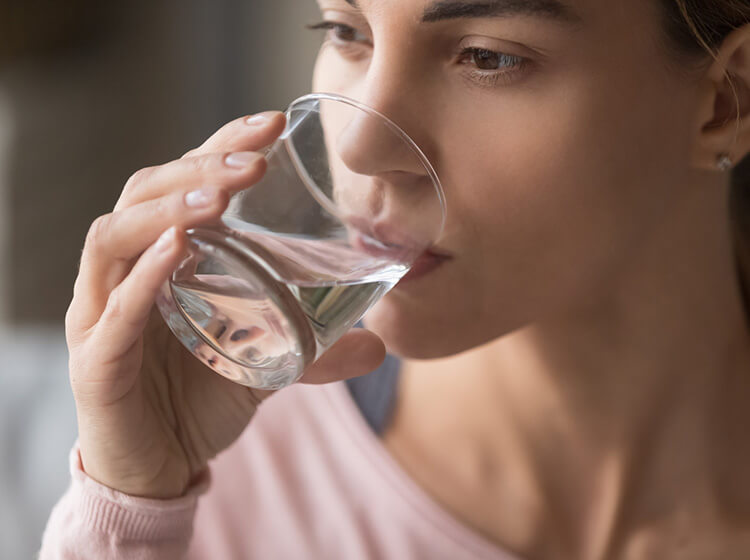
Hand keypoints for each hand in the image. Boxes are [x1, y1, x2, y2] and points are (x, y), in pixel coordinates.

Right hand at [65, 113, 385, 498]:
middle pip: (145, 194)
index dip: (221, 145)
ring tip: (219, 198)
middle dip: (200, 168)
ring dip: (168, 209)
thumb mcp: (267, 363)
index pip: (182, 183)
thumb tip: (380, 342)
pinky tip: (177, 249)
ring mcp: (102, 313)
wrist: (163, 468)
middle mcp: (125, 272)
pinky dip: (143, 277)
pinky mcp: (95, 361)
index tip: (273, 124)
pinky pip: (113, 311)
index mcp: (163, 258)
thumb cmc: (201, 399)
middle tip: (255, 157)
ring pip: (114, 237)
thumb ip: (316, 349)